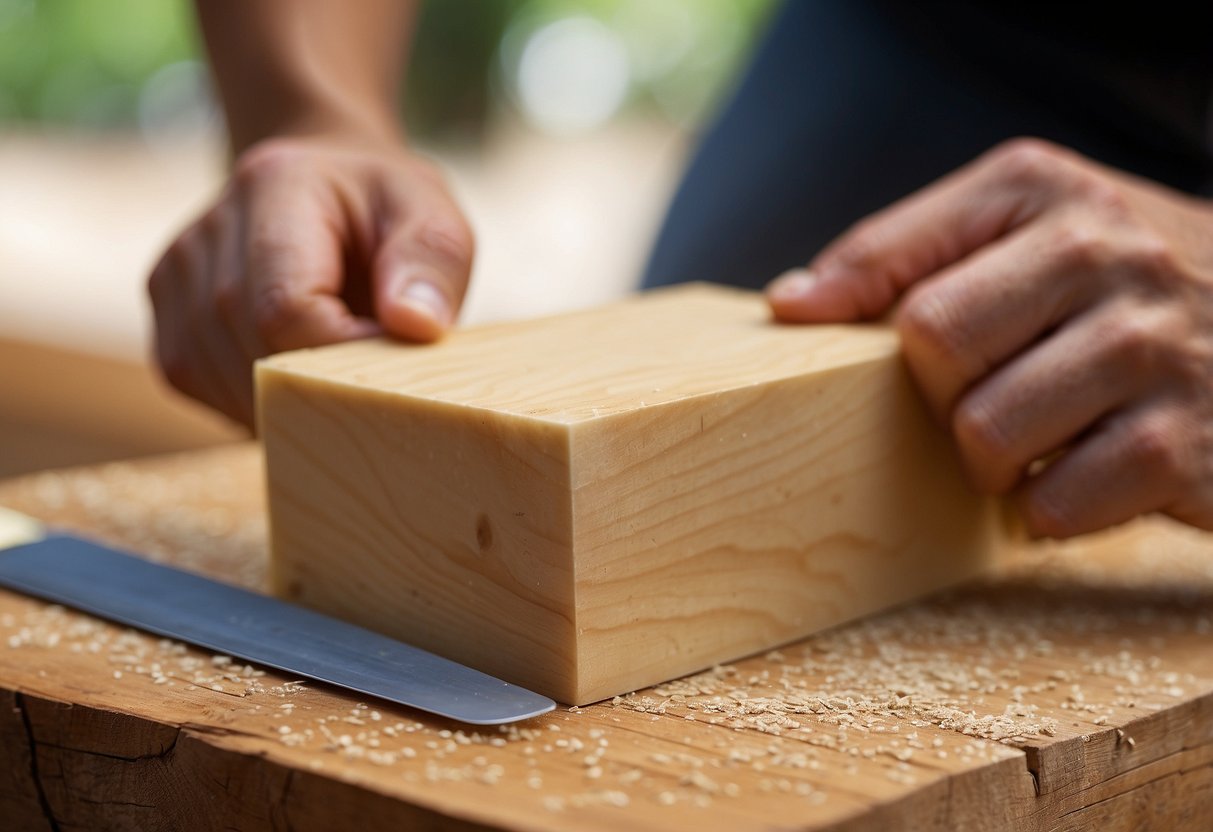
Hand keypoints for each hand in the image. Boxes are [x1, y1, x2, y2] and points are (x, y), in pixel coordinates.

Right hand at [148, 134, 473, 425]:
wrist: (324, 189)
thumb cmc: (384, 210)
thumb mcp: (433, 214)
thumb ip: (433, 262)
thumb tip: (415, 325)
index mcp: (274, 187)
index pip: (287, 307)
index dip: (344, 358)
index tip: (396, 366)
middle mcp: (207, 231)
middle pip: (252, 349)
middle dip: (323, 384)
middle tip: (376, 379)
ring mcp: (173, 276)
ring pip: (223, 379)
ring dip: (290, 400)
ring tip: (340, 372)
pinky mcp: (167, 319)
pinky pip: (202, 385)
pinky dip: (256, 401)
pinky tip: (297, 379)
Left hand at [767, 138, 1212, 537]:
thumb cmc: (1120, 284)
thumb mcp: (1028, 227)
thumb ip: (909, 251)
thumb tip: (790, 302)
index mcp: (1044, 190)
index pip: (892, 260)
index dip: (844, 313)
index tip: (809, 332)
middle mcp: (1105, 253)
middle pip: (932, 344)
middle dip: (936, 394)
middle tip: (976, 397)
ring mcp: (1153, 347)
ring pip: (985, 433)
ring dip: (990, 461)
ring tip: (1033, 438)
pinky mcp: (1185, 443)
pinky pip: (1053, 503)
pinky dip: (1048, 509)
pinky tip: (1082, 473)